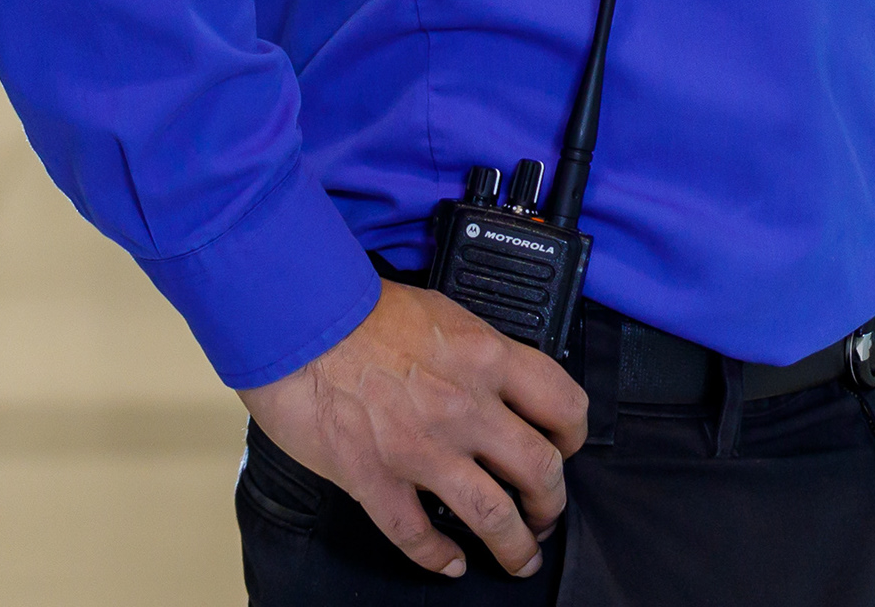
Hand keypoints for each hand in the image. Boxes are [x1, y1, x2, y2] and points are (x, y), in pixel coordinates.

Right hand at [242, 280, 588, 578]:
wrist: (300, 322)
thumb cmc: (361, 310)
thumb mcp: (444, 313)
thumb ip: (479, 353)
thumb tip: (500, 380)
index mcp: (487, 358)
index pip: (563, 404)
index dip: (574, 435)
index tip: (567, 448)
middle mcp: (465, 407)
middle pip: (539, 469)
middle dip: (552, 502)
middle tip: (548, 513)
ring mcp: (422, 449)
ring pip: (492, 514)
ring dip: (515, 545)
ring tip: (520, 558)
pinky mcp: (376, 479)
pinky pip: (417, 535)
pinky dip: (438, 558)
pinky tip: (450, 564)